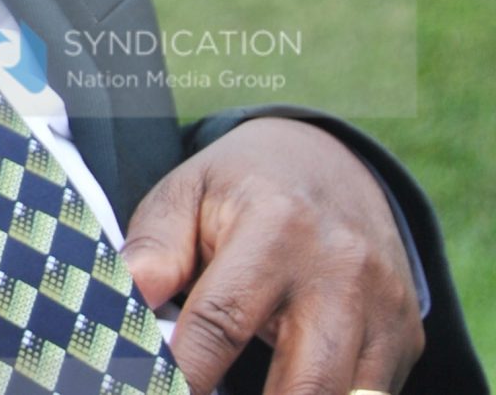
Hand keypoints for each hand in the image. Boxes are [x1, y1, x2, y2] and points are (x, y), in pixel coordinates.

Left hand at [122, 117, 423, 393]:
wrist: (334, 163)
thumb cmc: (243, 187)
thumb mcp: (187, 190)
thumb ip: (155, 244)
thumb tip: (129, 294)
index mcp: (276, 227)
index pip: (224, 320)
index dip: (187, 370)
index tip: (154, 387)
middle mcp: (341, 273)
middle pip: (306, 382)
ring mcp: (384, 309)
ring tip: (238, 393)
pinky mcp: (406, 338)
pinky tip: (283, 388)